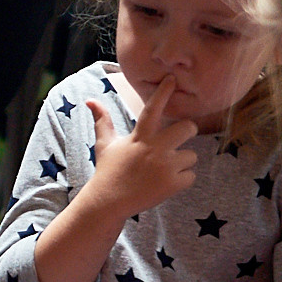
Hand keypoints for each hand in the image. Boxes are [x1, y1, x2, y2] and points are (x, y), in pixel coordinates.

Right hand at [87, 75, 198, 220]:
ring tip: (163, 170)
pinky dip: (182, 181)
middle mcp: (154, 149)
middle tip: (177, 140)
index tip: (172, 79)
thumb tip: (90, 100)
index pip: (152, 109)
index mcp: (139, 137)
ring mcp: (165, 167)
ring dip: (182, 162)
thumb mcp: (105, 144)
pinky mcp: (173, 184)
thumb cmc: (108, 171)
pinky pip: (191, 176)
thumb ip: (102, 120)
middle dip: (187, 132)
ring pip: (192, 155)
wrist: (108, 202)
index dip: (163, 92)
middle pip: (189, 128)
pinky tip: (165, 184)